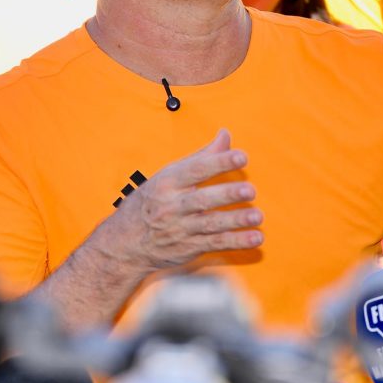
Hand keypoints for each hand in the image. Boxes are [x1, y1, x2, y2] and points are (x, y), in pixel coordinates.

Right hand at [96, 130, 263, 273]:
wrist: (125, 243)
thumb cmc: (151, 202)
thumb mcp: (168, 175)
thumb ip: (201, 157)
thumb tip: (225, 135)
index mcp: (167, 183)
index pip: (195, 170)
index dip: (219, 162)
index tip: (241, 156)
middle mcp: (172, 206)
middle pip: (202, 199)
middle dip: (227, 195)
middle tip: (250, 190)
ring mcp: (180, 229)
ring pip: (210, 224)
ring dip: (235, 221)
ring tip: (257, 217)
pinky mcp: (188, 247)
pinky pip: (215, 244)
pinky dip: (236, 242)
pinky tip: (255, 238)